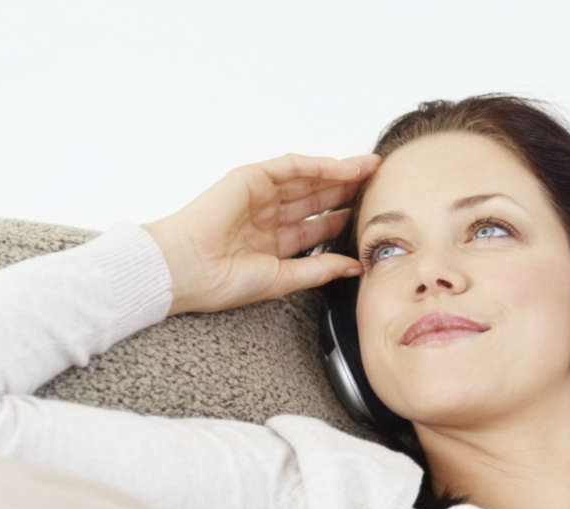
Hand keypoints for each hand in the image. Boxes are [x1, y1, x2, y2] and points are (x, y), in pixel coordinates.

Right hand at [142, 152, 380, 315]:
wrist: (187, 271)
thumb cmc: (222, 282)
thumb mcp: (284, 278)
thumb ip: (320, 270)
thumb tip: (355, 267)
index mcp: (274, 242)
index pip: (318, 226)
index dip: (345, 219)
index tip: (376, 218)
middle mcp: (268, 216)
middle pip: (318, 198)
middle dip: (349, 191)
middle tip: (382, 184)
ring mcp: (259, 195)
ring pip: (309, 179)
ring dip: (340, 173)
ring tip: (372, 169)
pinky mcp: (250, 178)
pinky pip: (292, 167)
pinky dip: (319, 166)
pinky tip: (344, 168)